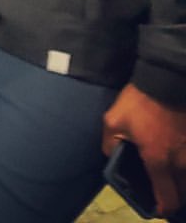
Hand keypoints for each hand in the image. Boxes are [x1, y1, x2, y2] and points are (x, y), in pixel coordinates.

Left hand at [103, 83, 185, 216]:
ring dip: (182, 182)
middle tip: (164, 191)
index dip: (162, 208)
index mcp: (158, 161)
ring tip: (171, 177)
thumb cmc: (138, 102)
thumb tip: (111, 155)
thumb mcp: (113, 120)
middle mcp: (180, 162)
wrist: (164, 80)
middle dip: (174, 197)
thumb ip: (110, 143)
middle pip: (184, 193)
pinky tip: (177, 157)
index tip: (156, 207)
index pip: (167, 198)